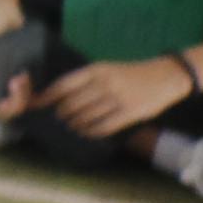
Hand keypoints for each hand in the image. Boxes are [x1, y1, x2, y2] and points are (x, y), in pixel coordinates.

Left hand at [39, 58, 196, 139]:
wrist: (165, 76)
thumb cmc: (130, 74)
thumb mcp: (107, 69)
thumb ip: (86, 81)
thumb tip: (60, 95)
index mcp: (96, 70)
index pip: (64, 85)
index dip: (48, 97)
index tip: (37, 105)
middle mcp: (105, 83)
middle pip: (72, 103)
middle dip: (62, 114)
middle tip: (58, 119)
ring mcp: (118, 98)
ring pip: (87, 116)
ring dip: (75, 124)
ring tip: (71, 127)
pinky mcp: (131, 113)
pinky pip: (105, 126)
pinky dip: (92, 131)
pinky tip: (87, 133)